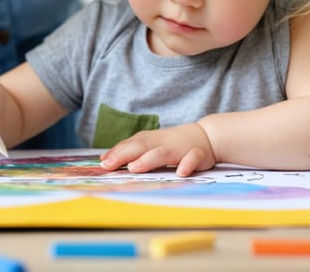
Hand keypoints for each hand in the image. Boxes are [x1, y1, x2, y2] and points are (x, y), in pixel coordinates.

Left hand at [99, 123, 216, 176]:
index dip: (115, 153)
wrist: (208, 135)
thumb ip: (130, 151)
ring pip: (162, 153)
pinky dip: (187, 165)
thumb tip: (104, 159)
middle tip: (108, 165)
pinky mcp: (197, 155)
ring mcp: (179, 148)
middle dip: (124, 155)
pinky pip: (192, 159)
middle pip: (140, 146)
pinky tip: (180, 173)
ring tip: (134, 167)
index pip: (130, 145)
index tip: (101, 163)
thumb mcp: (151, 144)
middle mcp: (162, 143)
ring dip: (148, 159)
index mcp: (150, 140)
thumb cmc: (174, 143)